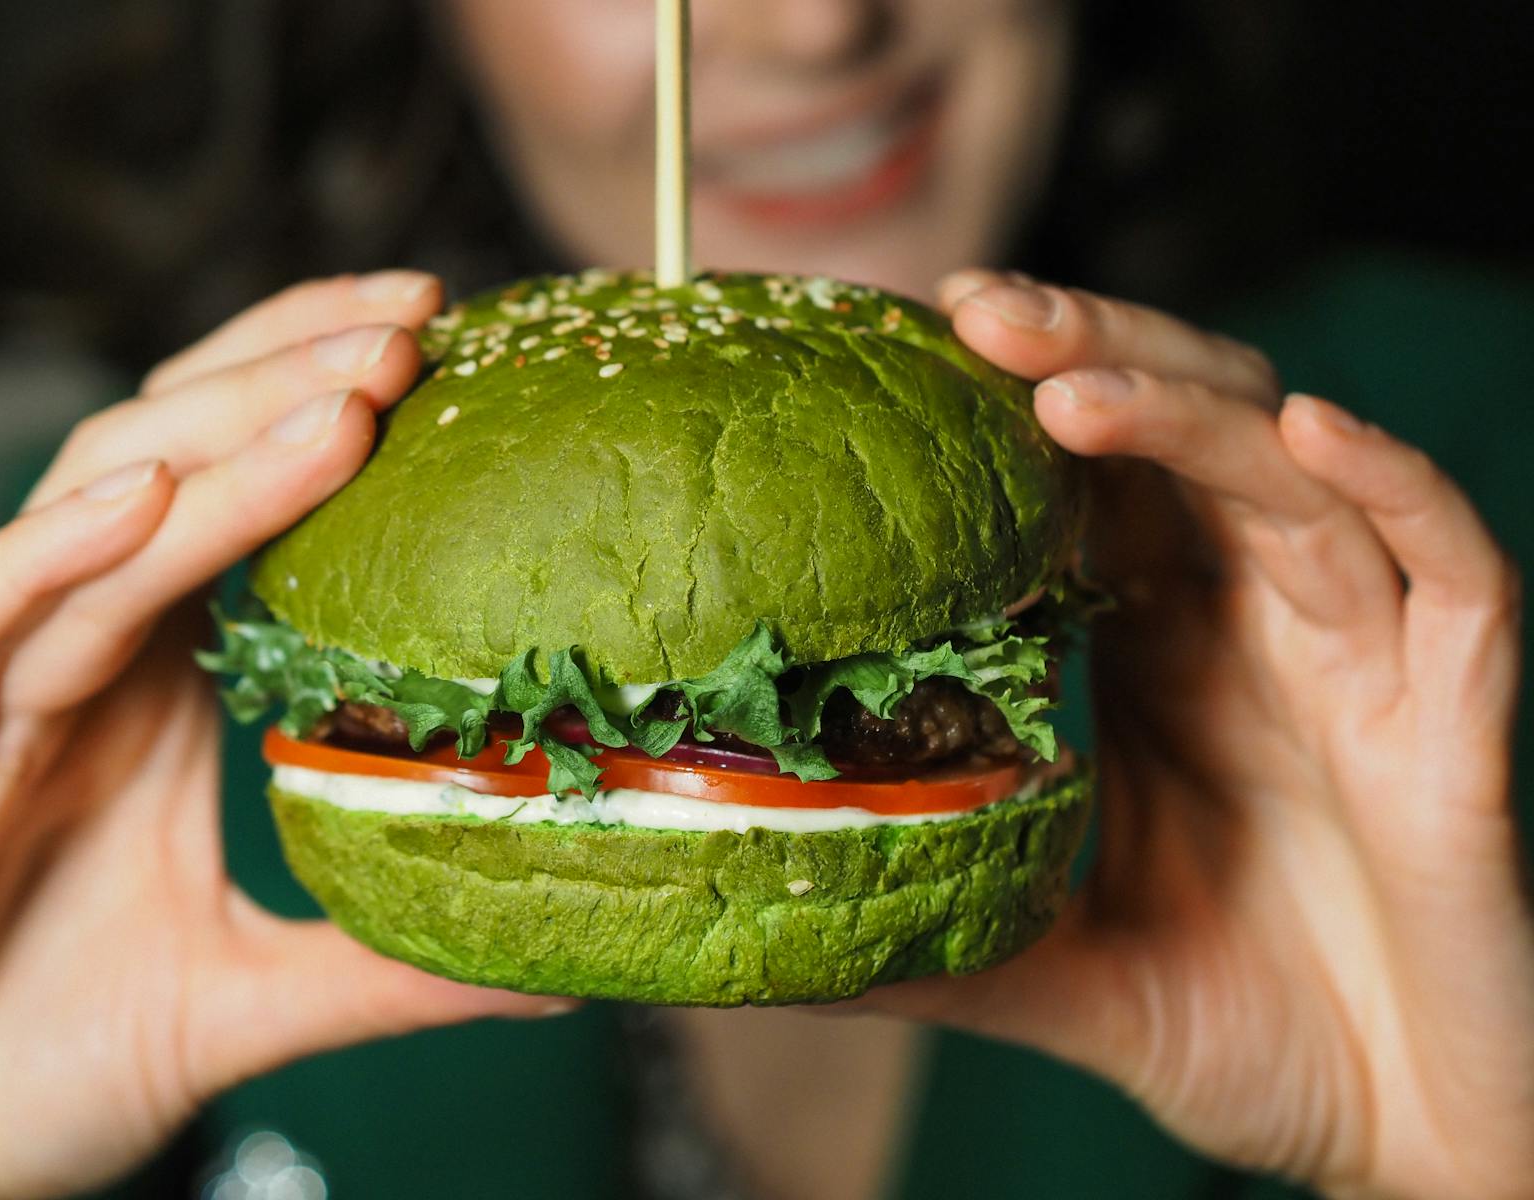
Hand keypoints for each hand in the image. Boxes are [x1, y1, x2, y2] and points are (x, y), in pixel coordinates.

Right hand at [0, 272, 563, 1199]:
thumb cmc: (34, 1068)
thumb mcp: (239, 1003)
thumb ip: (384, 964)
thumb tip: (565, 967)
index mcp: (135, 689)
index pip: (231, 502)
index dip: (320, 409)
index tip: (445, 349)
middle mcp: (62, 663)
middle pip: (170, 466)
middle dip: (287, 380)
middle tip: (420, 326)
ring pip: (89, 527)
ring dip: (216, 450)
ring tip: (349, 392)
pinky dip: (44, 560)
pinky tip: (144, 505)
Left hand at [874, 270, 1533, 1199]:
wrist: (1393, 1130)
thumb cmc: (1231, 1025)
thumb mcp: (1049, 960)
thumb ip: (930, 924)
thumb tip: (755, 935)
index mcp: (1164, 653)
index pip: (1089, 483)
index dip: (1008, 406)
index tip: (903, 351)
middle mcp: (1259, 624)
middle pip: (1186, 432)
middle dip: (1088, 355)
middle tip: (973, 313)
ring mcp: (1362, 655)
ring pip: (1293, 474)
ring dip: (1189, 409)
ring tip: (1070, 385)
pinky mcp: (1458, 709)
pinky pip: (1451, 567)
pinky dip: (1392, 486)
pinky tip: (1308, 433)